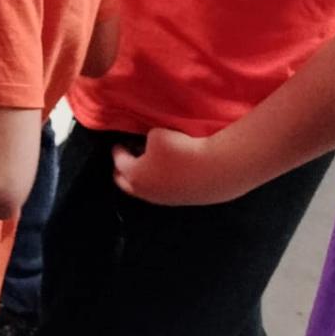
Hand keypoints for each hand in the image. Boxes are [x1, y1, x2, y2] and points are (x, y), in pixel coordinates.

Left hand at [111, 128, 244, 205]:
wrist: (216, 168)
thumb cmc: (182, 149)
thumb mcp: (156, 134)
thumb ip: (145, 139)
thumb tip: (148, 144)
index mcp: (134, 175)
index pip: (119, 162)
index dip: (118, 151)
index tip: (119, 144)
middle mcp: (146, 193)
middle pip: (126, 184)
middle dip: (122, 170)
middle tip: (125, 159)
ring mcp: (165, 200)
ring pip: (146, 190)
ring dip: (143, 178)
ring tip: (148, 164)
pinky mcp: (183, 201)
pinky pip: (164, 192)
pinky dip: (160, 183)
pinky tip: (168, 171)